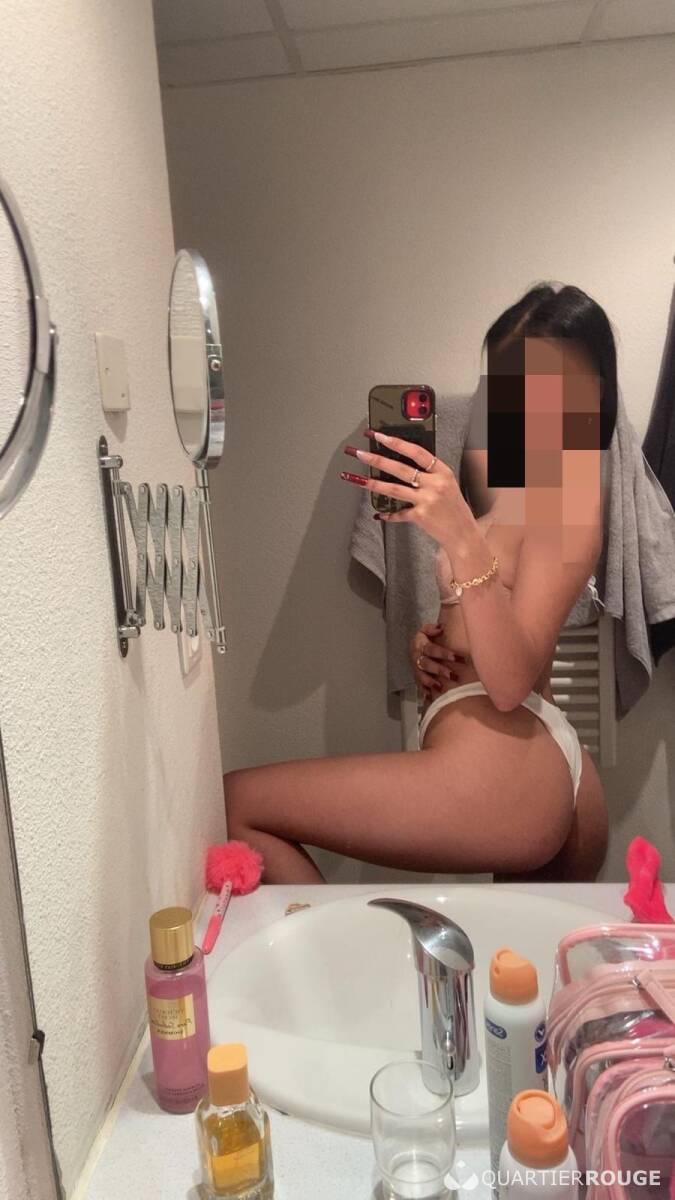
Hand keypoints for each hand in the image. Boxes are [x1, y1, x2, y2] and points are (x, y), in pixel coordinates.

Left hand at [340, 430, 470, 544]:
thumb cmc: (453, 508)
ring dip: (372, 483)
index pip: (416, 452)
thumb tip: (401, 462)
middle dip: (376, 459)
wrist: (463, 534)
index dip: (396, 442)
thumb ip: (428, 473)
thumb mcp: (447, 484)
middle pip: (400, 468)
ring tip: (355, 478)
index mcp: (442, 471)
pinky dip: (388, 514)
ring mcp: (427, 500)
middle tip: (359, 453)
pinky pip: (398, 513)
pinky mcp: (421, 516)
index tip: (379, 435)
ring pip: (394, 489)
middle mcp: (435, 484)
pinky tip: (378, 514)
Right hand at [410, 624, 463, 696]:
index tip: (457, 658)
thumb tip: (440, 628)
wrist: (413, 648)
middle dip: (439, 670)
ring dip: (431, 682)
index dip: (444, 654)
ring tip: (440, 687)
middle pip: (427, 664)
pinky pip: (419, 685)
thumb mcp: (425, 630)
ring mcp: (416, 669)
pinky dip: (424, 692)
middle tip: (452, 675)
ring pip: (422, 676)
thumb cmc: (424, 639)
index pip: (432, 649)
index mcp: (420, 645)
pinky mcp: (416, 677)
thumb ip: (431, 628)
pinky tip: (429, 697)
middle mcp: (417, 657)